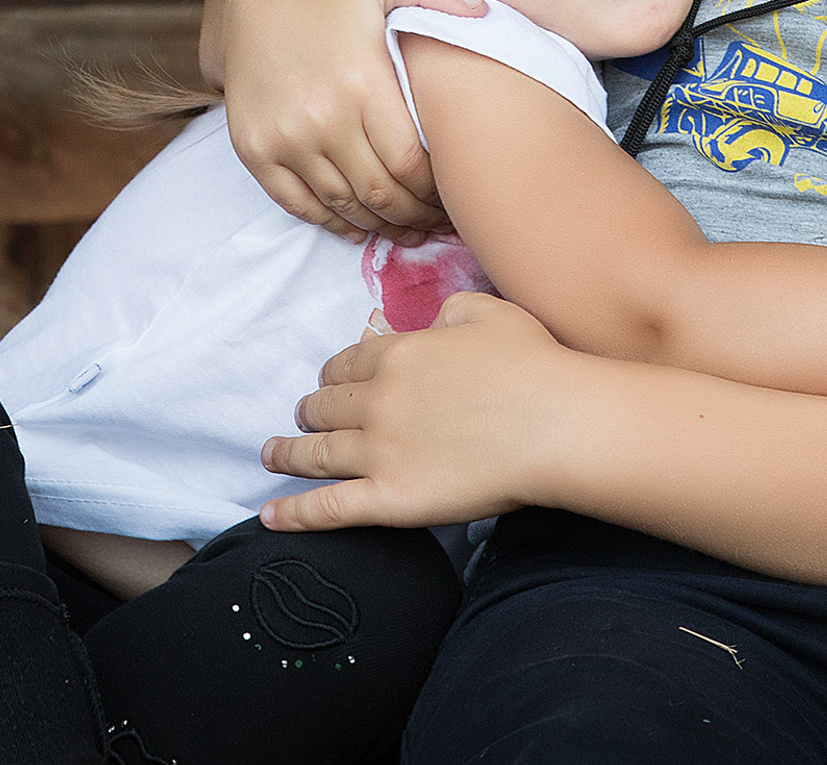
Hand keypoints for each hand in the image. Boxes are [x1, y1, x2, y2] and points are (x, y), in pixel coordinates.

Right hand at [205, 0, 483, 242]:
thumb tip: (485, 14)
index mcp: (362, 81)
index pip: (411, 163)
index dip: (438, 191)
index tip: (456, 193)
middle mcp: (322, 117)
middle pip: (381, 193)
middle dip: (416, 216)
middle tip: (439, 222)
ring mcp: (284, 138)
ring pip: (343, 206)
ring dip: (380, 225)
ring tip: (408, 229)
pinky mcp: (255, 149)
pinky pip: (299, 204)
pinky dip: (333, 222)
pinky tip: (360, 225)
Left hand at [259, 294, 575, 530]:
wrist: (557, 425)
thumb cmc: (535, 366)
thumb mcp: (490, 312)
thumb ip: (452, 309)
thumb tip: (434, 321)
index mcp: (399, 354)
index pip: (348, 363)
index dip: (334, 373)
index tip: (331, 381)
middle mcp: (378, 401)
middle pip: (324, 406)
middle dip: (310, 410)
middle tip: (304, 417)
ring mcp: (379, 452)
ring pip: (315, 453)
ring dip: (287, 453)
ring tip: (271, 456)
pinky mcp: (389, 499)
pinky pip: (328, 509)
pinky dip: (292, 514)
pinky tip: (269, 517)